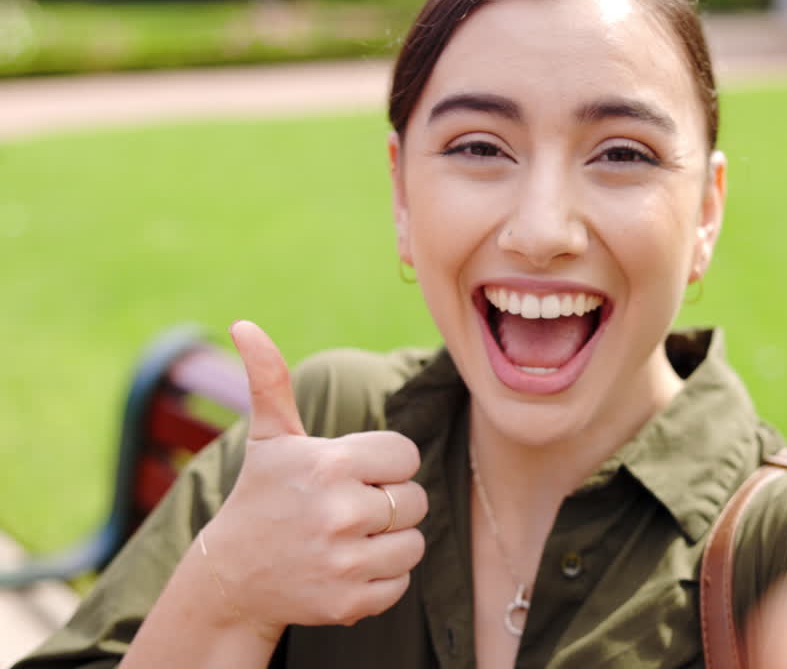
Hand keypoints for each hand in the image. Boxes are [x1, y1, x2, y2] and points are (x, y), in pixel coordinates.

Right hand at [201, 320, 428, 634]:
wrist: (231, 578)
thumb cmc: (262, 498)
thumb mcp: (269, 440)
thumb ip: (270, 381)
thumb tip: (244, 325)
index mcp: (329, 464)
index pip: (406, 456)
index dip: (384, 465)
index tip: (353, 474)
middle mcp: (338, 512)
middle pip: (415, 499)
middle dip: (389, 503)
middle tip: (347, 510)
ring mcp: (343, 561)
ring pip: (414, 542)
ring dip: (390, 542)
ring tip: (348, 539)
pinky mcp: (348, 602)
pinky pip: (401, 583)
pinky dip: (381, 579)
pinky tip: (345, 569)